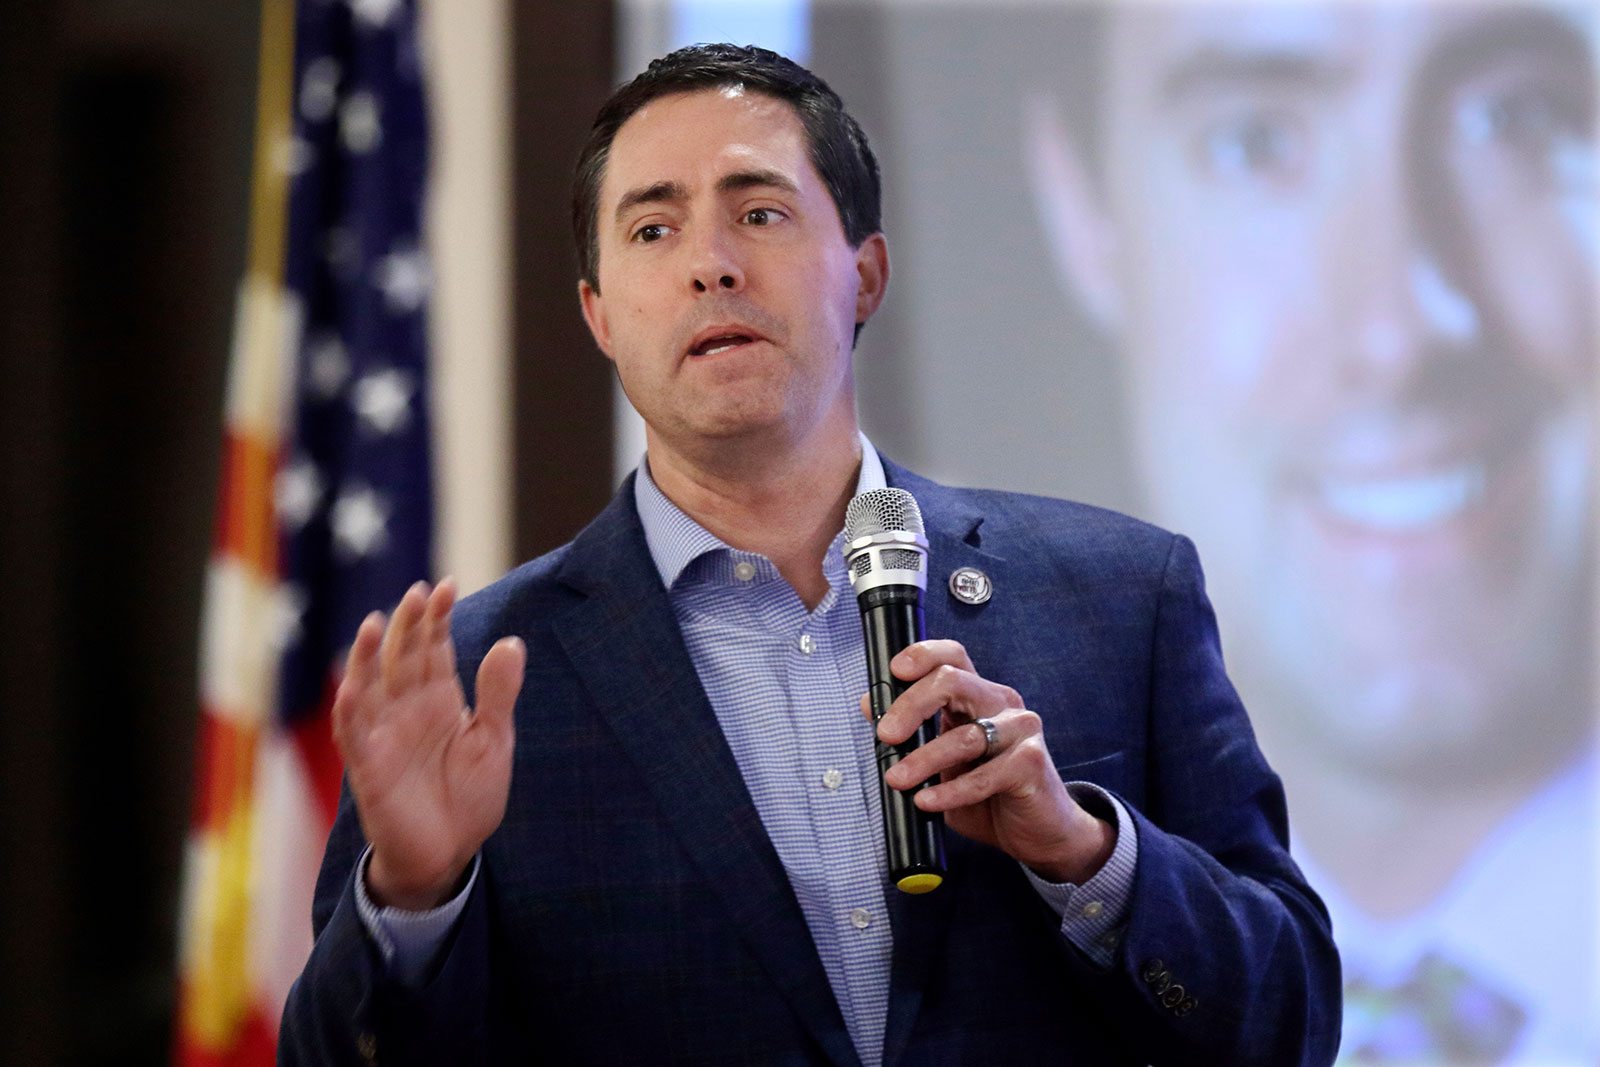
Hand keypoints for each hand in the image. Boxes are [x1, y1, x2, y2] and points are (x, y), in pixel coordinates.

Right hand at [331, 579, 524, 909]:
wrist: (448, 854)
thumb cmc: (468, 797)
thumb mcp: (493, 741)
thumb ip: (498, 694)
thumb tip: (512, 642)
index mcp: (439, 699)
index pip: (434, 648)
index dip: (437, 618)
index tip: (447, 585)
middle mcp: (407, 709)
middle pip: (403, 658)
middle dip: (409, 625)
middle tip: (419, 591)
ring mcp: (385, 735)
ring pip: (369, 686)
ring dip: (368, 656)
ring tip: (374, 623)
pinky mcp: (368, 768)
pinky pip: (354, 734)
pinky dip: (350, 709)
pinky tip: (352, 685)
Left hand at [867, 640, 1113, 883]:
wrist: (1036, 830)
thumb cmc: (989, 791)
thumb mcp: (942, 760)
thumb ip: (913, 733)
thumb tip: (871, 706)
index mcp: (978, 694)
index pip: (952, 656)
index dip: (923, 655)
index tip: (894, 671)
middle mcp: (1001, 703)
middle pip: (953, 682)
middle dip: (911, 705)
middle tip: (886, 735)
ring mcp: (1021, 729)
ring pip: (965, 735)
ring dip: (924, 759)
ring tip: (898, 780)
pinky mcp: (1031, 763)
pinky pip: (984, 776)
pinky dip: (950, 791)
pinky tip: (928, 801)